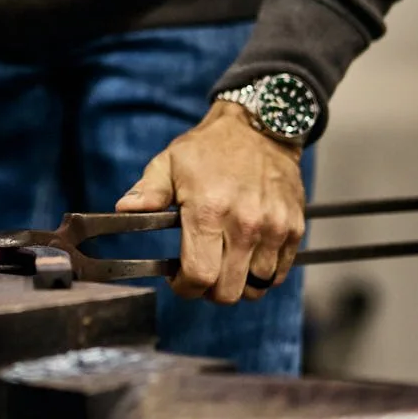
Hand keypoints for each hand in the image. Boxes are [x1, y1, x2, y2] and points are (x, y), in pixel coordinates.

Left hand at [116, 101, 305, 303]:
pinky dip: (263, 275)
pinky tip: (248, 257)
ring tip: (225, 264)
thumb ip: (148, 191)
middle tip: (202, 273)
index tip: (179, 280)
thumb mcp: (170, 162)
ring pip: (256, 287)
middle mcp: (244, 224)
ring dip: (238, 284)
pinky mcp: (294, 228)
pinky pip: (279, 273)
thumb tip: (124, 210)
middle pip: (227, 291)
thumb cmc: (210, 147)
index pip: (199, 276)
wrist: (260, 127)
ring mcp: (273, 228)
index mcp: (208, 211)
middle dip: (209, 291)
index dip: (185, 288)